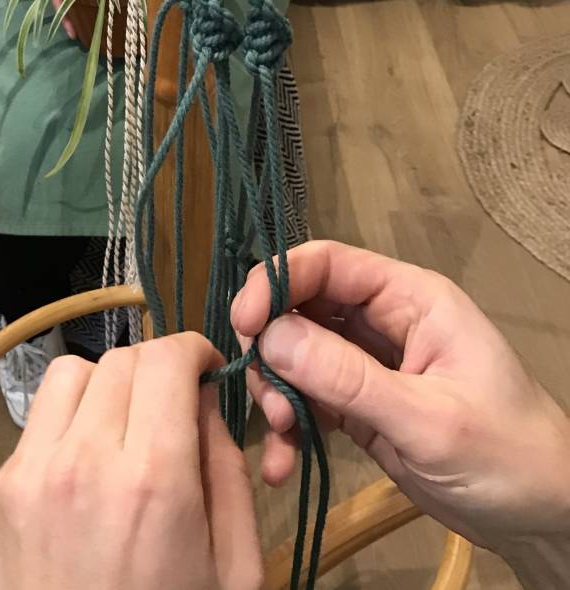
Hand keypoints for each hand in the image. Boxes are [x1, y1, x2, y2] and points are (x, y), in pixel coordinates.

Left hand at [0, 333, 262, 589]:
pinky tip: (86, 470)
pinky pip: (37, 421)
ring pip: (70, 374)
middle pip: (120, 359)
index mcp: (152, 482)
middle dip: (156, 373)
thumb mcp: (234, 570)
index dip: (193, 351)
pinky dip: (68, 424)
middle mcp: (83, 460)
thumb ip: (227, 472)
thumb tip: (206, 402)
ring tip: (125, 431)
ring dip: (106, 388)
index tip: (205, 370)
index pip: (165, 358)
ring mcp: (29, 473)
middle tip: (173, 410)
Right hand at [231, 241, 569, 582]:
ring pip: (295, 354)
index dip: (276, 283)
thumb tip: (269, 336)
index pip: (327, 264)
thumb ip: (347, 377)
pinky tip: (281, 463)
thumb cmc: (507, 456)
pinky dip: (287, 426)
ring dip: (276, 392)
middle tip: (266, 398)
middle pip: (300, 307)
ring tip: (281, 436)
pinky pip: (305, 399)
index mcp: (410, 299)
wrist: (546, 519)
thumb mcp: (427, 419)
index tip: (243, 324)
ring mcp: (368, 363)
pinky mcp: (358, 405)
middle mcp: (383, 321)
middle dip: (272, 348)